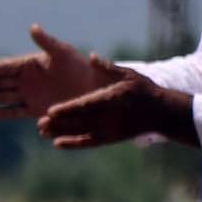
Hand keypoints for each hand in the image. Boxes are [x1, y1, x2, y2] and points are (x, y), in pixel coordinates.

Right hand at [0, 25, 109, 121]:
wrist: (94, 87)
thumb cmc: (80, 66)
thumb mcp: (63, 52)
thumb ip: (46, 42)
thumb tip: (33, 27)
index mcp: (31, 63)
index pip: (6, 67)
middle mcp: (28, 79)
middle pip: (0, 82)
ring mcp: (31, 95)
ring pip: (3, 96)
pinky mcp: (36, 109)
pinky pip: (15, 111)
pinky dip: (2, 113)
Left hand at [38, 69, 197, 149]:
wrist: (162, 114)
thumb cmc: (144, 90)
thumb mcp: (129, 74)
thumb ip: (108, 67)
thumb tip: (91, 56)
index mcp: (112, 99)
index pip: (85, 105)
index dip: (67, 109)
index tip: (51, 111)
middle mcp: (110, 118)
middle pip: (79, 122)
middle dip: (59, 123)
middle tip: (39, 123)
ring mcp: (110, 130)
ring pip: (81, 133)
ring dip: (61, 133)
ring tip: (42, 132)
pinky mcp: (111, 138)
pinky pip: (89, 143)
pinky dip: (73, 144)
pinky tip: (58, 144)